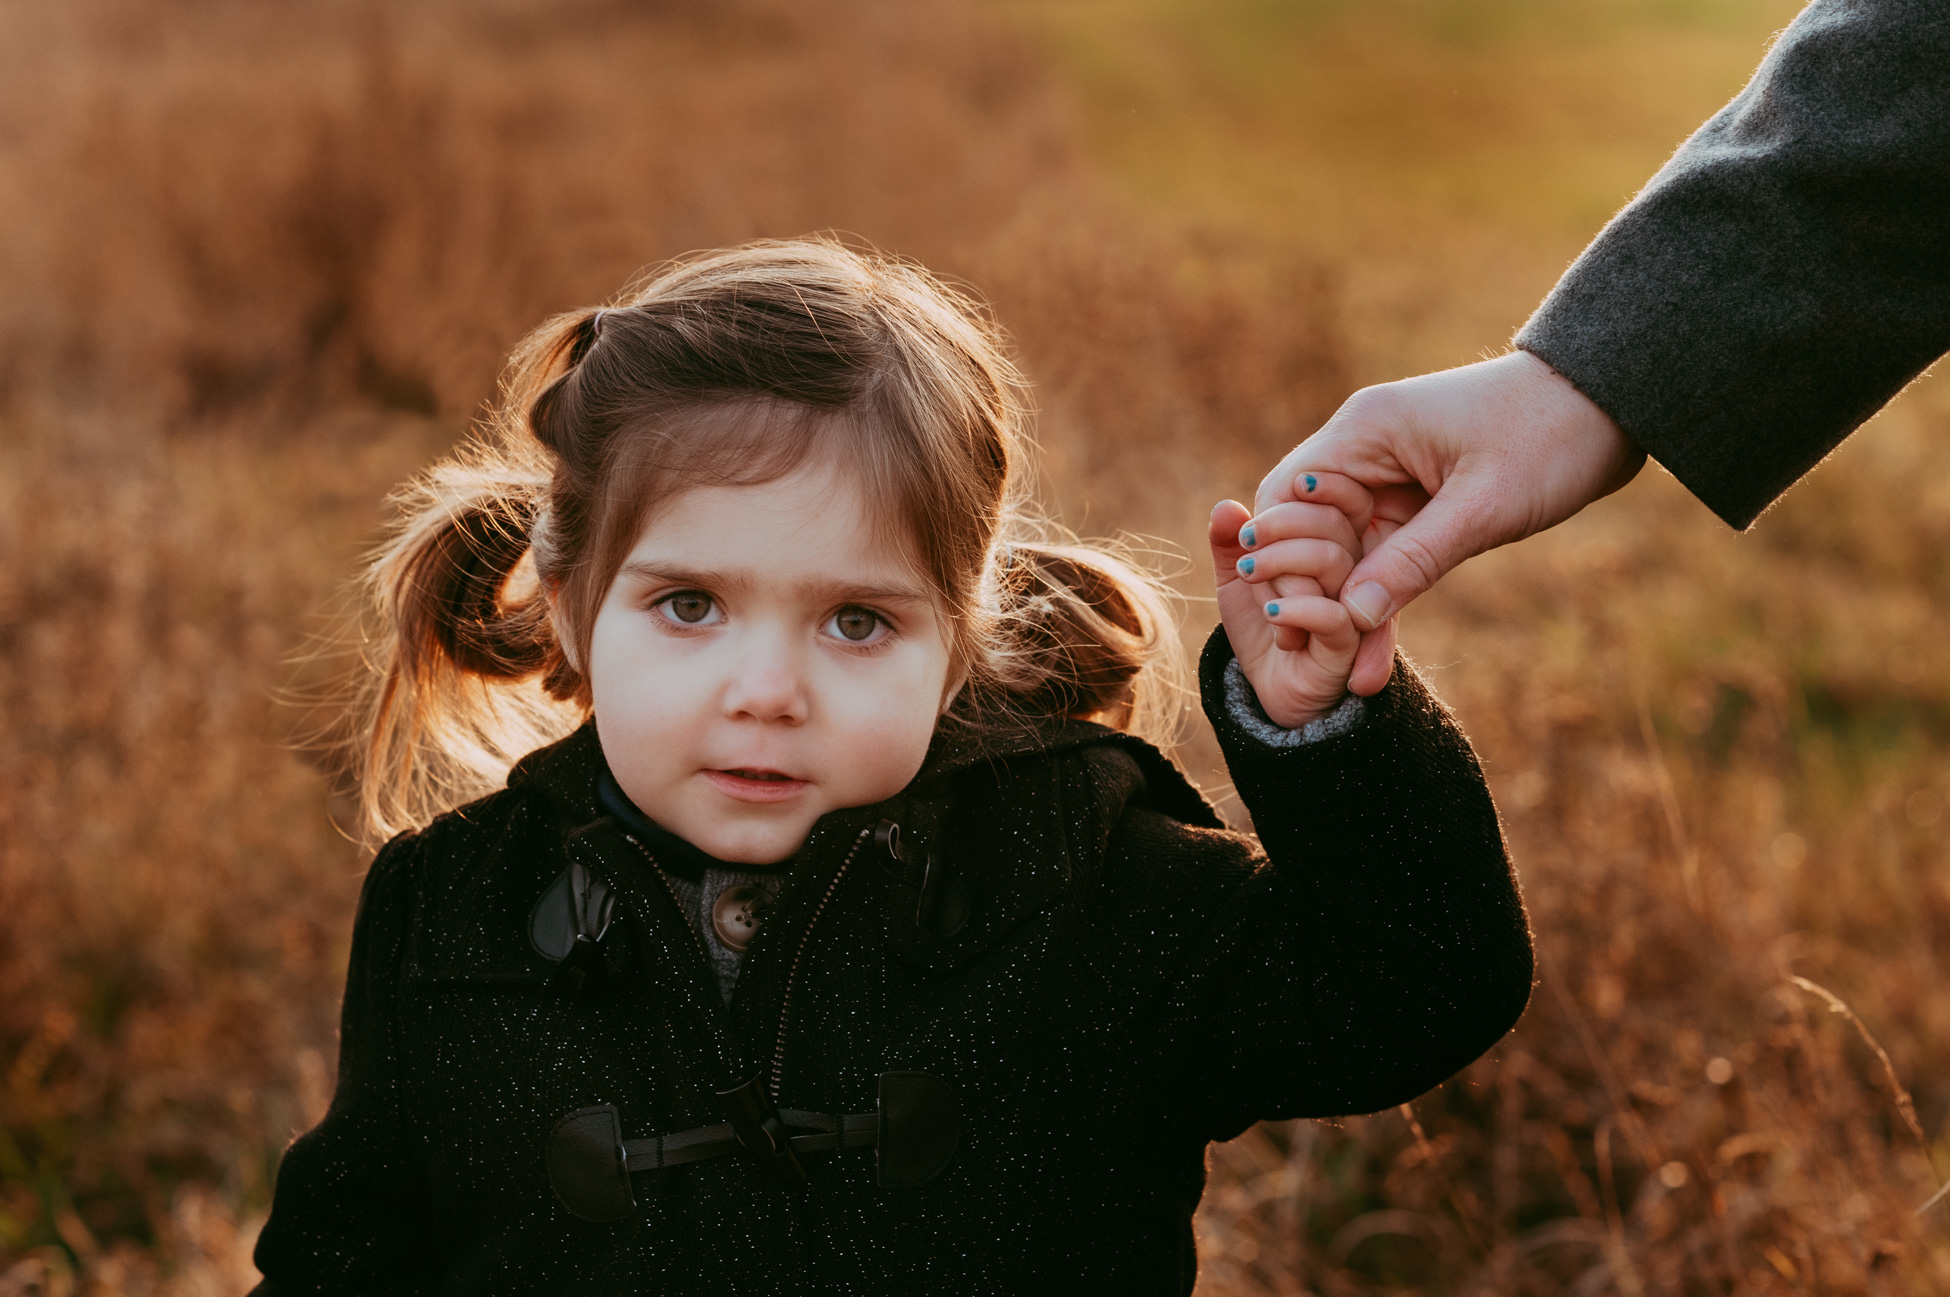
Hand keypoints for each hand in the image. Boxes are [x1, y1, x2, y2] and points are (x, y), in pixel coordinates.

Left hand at [1210, 471, 1372, 728]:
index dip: (1314, 489)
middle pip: (1336, 524)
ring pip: (1335, 562)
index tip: (1270, 502)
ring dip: (1283, 562)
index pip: (1341, 500)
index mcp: (1339, 544)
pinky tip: (1271, 611)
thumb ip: (1230, 543)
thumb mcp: (1238, 579)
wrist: (1272, 686)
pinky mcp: (1349, 646)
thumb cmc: (1262, 625)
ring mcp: (1357, 606)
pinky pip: (1334, 617)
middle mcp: (1358, 570)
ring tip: (1249, 575)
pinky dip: (1296, 607)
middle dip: (1283, 525)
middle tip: (1246, 544)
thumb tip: (1225, 509)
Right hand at [1258, 350, 1644, 693]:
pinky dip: (1382, 599)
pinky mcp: (1417, 500)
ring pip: (1346, 552)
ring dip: (1347, 609)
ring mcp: (1390, 476)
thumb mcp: (1482, 506)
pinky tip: (1378, 653)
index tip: (1298, 619)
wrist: (1613, 405)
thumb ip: (1413, 561)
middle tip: (1312, 657)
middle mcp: (1365, 450)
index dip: (1282, 559)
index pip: (1286, 497)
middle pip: (1307, 529)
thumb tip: (1350, 616)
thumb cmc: (1550, 435)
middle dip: (1310, 593)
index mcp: (1365, 431)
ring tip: (1355, 680)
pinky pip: (1384, 556)